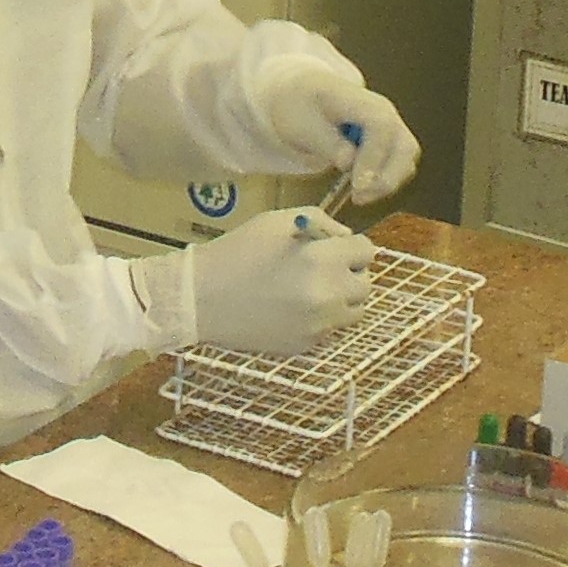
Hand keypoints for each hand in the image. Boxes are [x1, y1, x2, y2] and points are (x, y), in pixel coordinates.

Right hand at [184, 207, 372, 356]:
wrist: (200, 299)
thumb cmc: (236, 252)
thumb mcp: (277, 221)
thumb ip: (321, 223)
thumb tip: (345, 238)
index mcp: (323, 260)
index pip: (367, 251)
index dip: (351, 246)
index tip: (334, 247)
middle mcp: (329, 295)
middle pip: (365, 284)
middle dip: (349, 273)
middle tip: (323, 269)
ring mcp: (319, 325)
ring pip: (354, 311)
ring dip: (341, 299)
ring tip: (310, 290)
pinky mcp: (307, 345)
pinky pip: (330, 330)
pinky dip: (319, 319)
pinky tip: (291, 309)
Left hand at [249, 43, 421, 207]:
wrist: (302, 94)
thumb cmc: (300, 106)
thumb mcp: (302, 124)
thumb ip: (327, 143)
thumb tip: (348, 161)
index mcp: (361, 101)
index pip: (381, 127)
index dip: (373, 158)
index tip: (358, 185)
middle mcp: (384, 113)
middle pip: (405, 146)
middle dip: (387, 177)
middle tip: (359, 197)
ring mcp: (390, 127)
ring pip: (406, 159)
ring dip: (387, 182)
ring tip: (358, 197)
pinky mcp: (388, 142)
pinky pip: (398, 164)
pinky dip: (385, 181)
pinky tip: (362, 190)